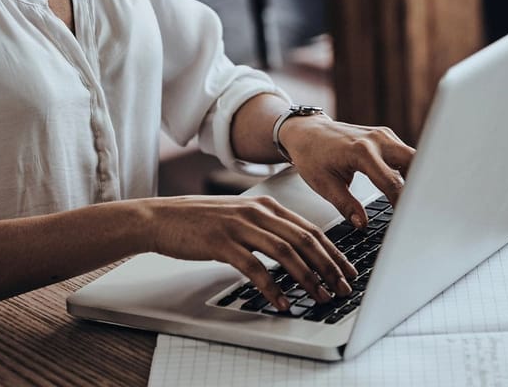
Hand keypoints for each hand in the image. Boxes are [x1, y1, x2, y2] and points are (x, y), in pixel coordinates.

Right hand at [142, 195, 357, 308]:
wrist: (161, 218)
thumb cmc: (199, 221)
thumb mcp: (239, 217)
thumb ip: (266, 228)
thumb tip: (295, 252)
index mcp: (265, 206)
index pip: (309, 229)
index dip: (332, 251)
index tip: (347, 270)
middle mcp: (257, 212)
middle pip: (304, 240)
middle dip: (328, 266)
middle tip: (342, 288)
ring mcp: (240, 226)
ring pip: (285, 252)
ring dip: (307, 277)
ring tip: (320, 296)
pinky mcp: (222, 243)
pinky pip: (254, 267)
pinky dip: (272, 286)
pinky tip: (281, 301)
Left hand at [278, 117, 414, 228]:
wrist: (306, 132)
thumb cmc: (312, 156)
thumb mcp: (323, 184)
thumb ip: (346, 205)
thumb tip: (363, 224)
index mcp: (360, 151)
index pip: (391, 182)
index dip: (402, 204)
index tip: (407, 219)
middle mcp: (377, 140)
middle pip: (414, 162)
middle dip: (420, 186)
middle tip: (421, 209)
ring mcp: (383, 135)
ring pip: (413, 157)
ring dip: (417, 178)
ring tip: (417, 202)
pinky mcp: (385, 137)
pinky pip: (405, 154)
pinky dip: (409, 171)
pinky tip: (408, 188)